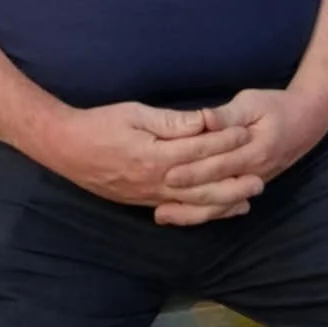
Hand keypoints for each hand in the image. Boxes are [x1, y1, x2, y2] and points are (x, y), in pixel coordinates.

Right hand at [44, 101, 263, 217]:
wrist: (67, 149)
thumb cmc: (100, 124)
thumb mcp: (134, 113)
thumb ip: (170, 121)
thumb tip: (202, 122)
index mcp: (156, 156)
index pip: (200, 150)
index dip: (225, 141)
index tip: (248, 133)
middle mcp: (156, 181)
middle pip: (204, 186)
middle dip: (233, 182)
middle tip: (261, 179)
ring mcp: (150, 195)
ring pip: (194, 204)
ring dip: (223, 202)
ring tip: (248, 199)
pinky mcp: (144, 202)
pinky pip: (179, 211)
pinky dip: (201, 212)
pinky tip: (217, 210)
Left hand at [153, 87, 327, 225]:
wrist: (308, 121)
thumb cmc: (276, 106)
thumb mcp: (252, 102)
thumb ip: (228, 115)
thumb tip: (204, 119)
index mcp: (254, 150)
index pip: (219, 164)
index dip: (193, 170)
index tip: (168, 174)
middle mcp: (254, 172)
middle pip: (217, 190)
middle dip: (186, 196)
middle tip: (157, 200)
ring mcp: (253, 182)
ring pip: (221, 204)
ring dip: (192, 212)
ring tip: (164, 215)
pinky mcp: (249, 185)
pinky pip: (227, 205)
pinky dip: (206, 213)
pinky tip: (186, 216)